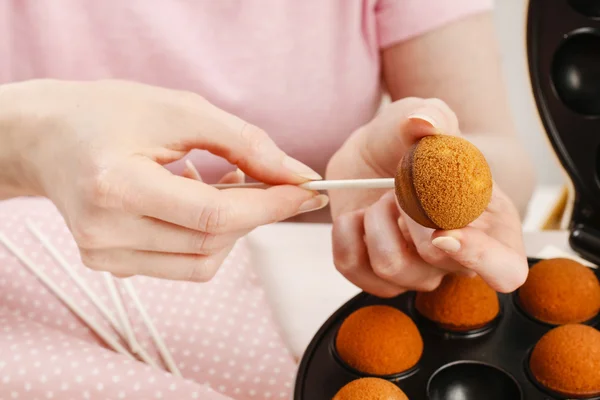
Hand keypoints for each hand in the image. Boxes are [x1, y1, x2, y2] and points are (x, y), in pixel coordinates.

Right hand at [3, 79, 327, 280]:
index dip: (269, 206)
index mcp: (116, 186)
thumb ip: (245, 143)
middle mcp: (105, 231)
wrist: (49, 136)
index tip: (307, 191)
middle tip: (267, 178)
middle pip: (212, 242)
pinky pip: (181, 264)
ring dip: (230, 227)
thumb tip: (299, 176)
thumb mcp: (181, 110)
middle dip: (255, 213)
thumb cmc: (111, 113)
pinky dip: (205, 236)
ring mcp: (104, 255)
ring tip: (222, 183)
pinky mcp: (109, 264)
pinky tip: (194, 201)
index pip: (213, 216)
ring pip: (202, 261)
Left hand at [326, 98, 527, 296]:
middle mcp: (455, 258)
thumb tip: (424, 122)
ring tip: (382, 197)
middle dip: (411, 214)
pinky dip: (346, 232)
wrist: (378, 152)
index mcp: (491, 227)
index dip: (480, 259)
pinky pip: (352, 267)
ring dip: (377, 220)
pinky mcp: (374, 273)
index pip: (505, 271)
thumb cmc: (417, 140)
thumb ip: (432, 116)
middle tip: (401, 185)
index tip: (444, 233)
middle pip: (436, 262)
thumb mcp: (427, 116)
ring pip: (390, 267)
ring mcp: (414, 271)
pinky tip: (357, 213)